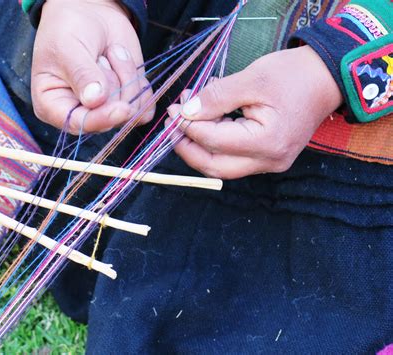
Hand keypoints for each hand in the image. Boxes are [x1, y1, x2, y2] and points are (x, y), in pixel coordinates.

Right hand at [32, 0, 152, 133]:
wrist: (89, 14)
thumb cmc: (67, 30)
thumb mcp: (69, 48)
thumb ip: (82, 75)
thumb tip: (96, 100)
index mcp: (53, 107)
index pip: (79, 125)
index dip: (102, 119)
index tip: (122, 109)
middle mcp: (81, 115)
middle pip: (111, 117)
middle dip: (113, 83)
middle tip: (99, 58)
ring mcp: (106, 111)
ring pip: (132, 110)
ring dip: (126, 75)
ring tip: (109, 54)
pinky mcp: (128, 102)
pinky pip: (146, 105)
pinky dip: (140, 80)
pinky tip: (123, 62)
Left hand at [167, 46, 342, 178]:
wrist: (327, 79)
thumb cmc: (293, 75)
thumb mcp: (252, 79)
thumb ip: (216, 97)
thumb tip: (185, 113)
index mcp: (266, 142)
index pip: (213, 141)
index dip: (187, 126)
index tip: (174, 109)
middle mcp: (269, 161)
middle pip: (214, 166)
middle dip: (187, 147)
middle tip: (172, 125)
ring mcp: (270, 164)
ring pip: (222, 166)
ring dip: (200, 147)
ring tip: (189, 120)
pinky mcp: (269, 160)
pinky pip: (234, 160)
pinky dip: (217, 145)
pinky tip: (210, 124)